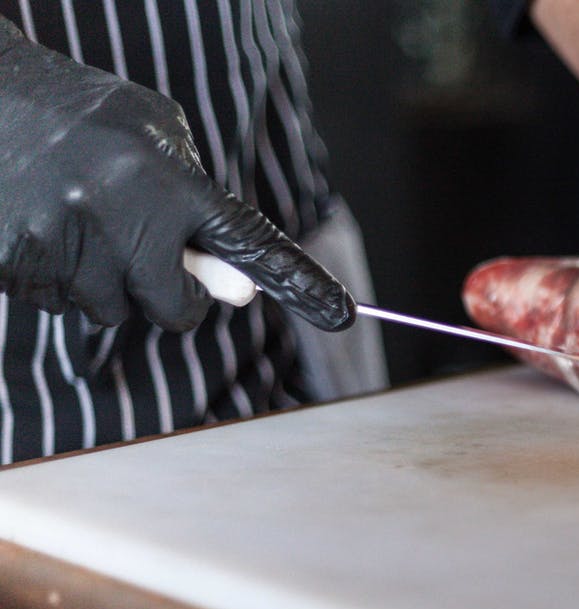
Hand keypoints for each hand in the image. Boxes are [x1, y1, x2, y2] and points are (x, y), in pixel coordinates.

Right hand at [0, 18, 352, 331]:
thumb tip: (242, 292)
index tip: (343, 314)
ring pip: (111, 311)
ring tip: (83, 221)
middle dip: (173, 294)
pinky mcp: (15, 262)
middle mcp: (123, 215)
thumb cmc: (90, 121)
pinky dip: (59, 279)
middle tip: (148, 252)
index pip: (251, 242)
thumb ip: (205, 216)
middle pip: (175, 309)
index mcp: (171, 178)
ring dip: (108, 283)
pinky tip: (47, 227)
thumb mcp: (160, 141)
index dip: (299, 282)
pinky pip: (57, 304)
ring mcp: (64, 242)